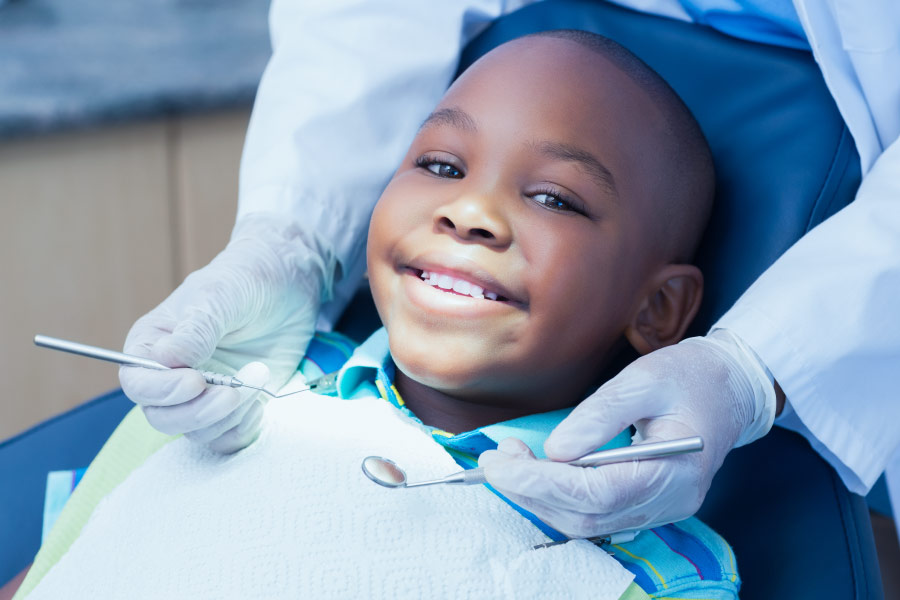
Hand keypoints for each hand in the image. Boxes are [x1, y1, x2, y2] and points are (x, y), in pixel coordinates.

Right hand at [119, 213, 335, 452]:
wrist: (287, 285)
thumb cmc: (245, 280)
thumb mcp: (220, 296)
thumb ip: (196, 330)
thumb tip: (167, 360)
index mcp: (153, 345)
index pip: (138, 384)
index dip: (162, 391)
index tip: (196, 381)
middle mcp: (171, 376)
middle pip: (163, 418)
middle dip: (198, 412)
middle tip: (234, 391)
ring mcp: (203, 395)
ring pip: (198, 432)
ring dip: (228, 416)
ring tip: (256, 378)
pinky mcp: (233, 408)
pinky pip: (226, 439)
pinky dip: (242, 429)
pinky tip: (259, 402)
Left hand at [478, 329, 775, 536]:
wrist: (728, 389)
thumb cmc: (689, 378)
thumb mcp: (644, 379)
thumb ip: (600, 415)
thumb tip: (555, 450)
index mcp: (675, 472)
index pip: (597, 494)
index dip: (542, 483)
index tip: (501, 461)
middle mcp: (669, 502)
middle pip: (586, 517)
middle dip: (531, 491)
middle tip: (497, 457)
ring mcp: (659, 510)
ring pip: (586, 524)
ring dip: (539, 498)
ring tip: (510, 461)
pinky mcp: (646, 505)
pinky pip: (594, 516)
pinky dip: (556, 500)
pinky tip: (535, 474)